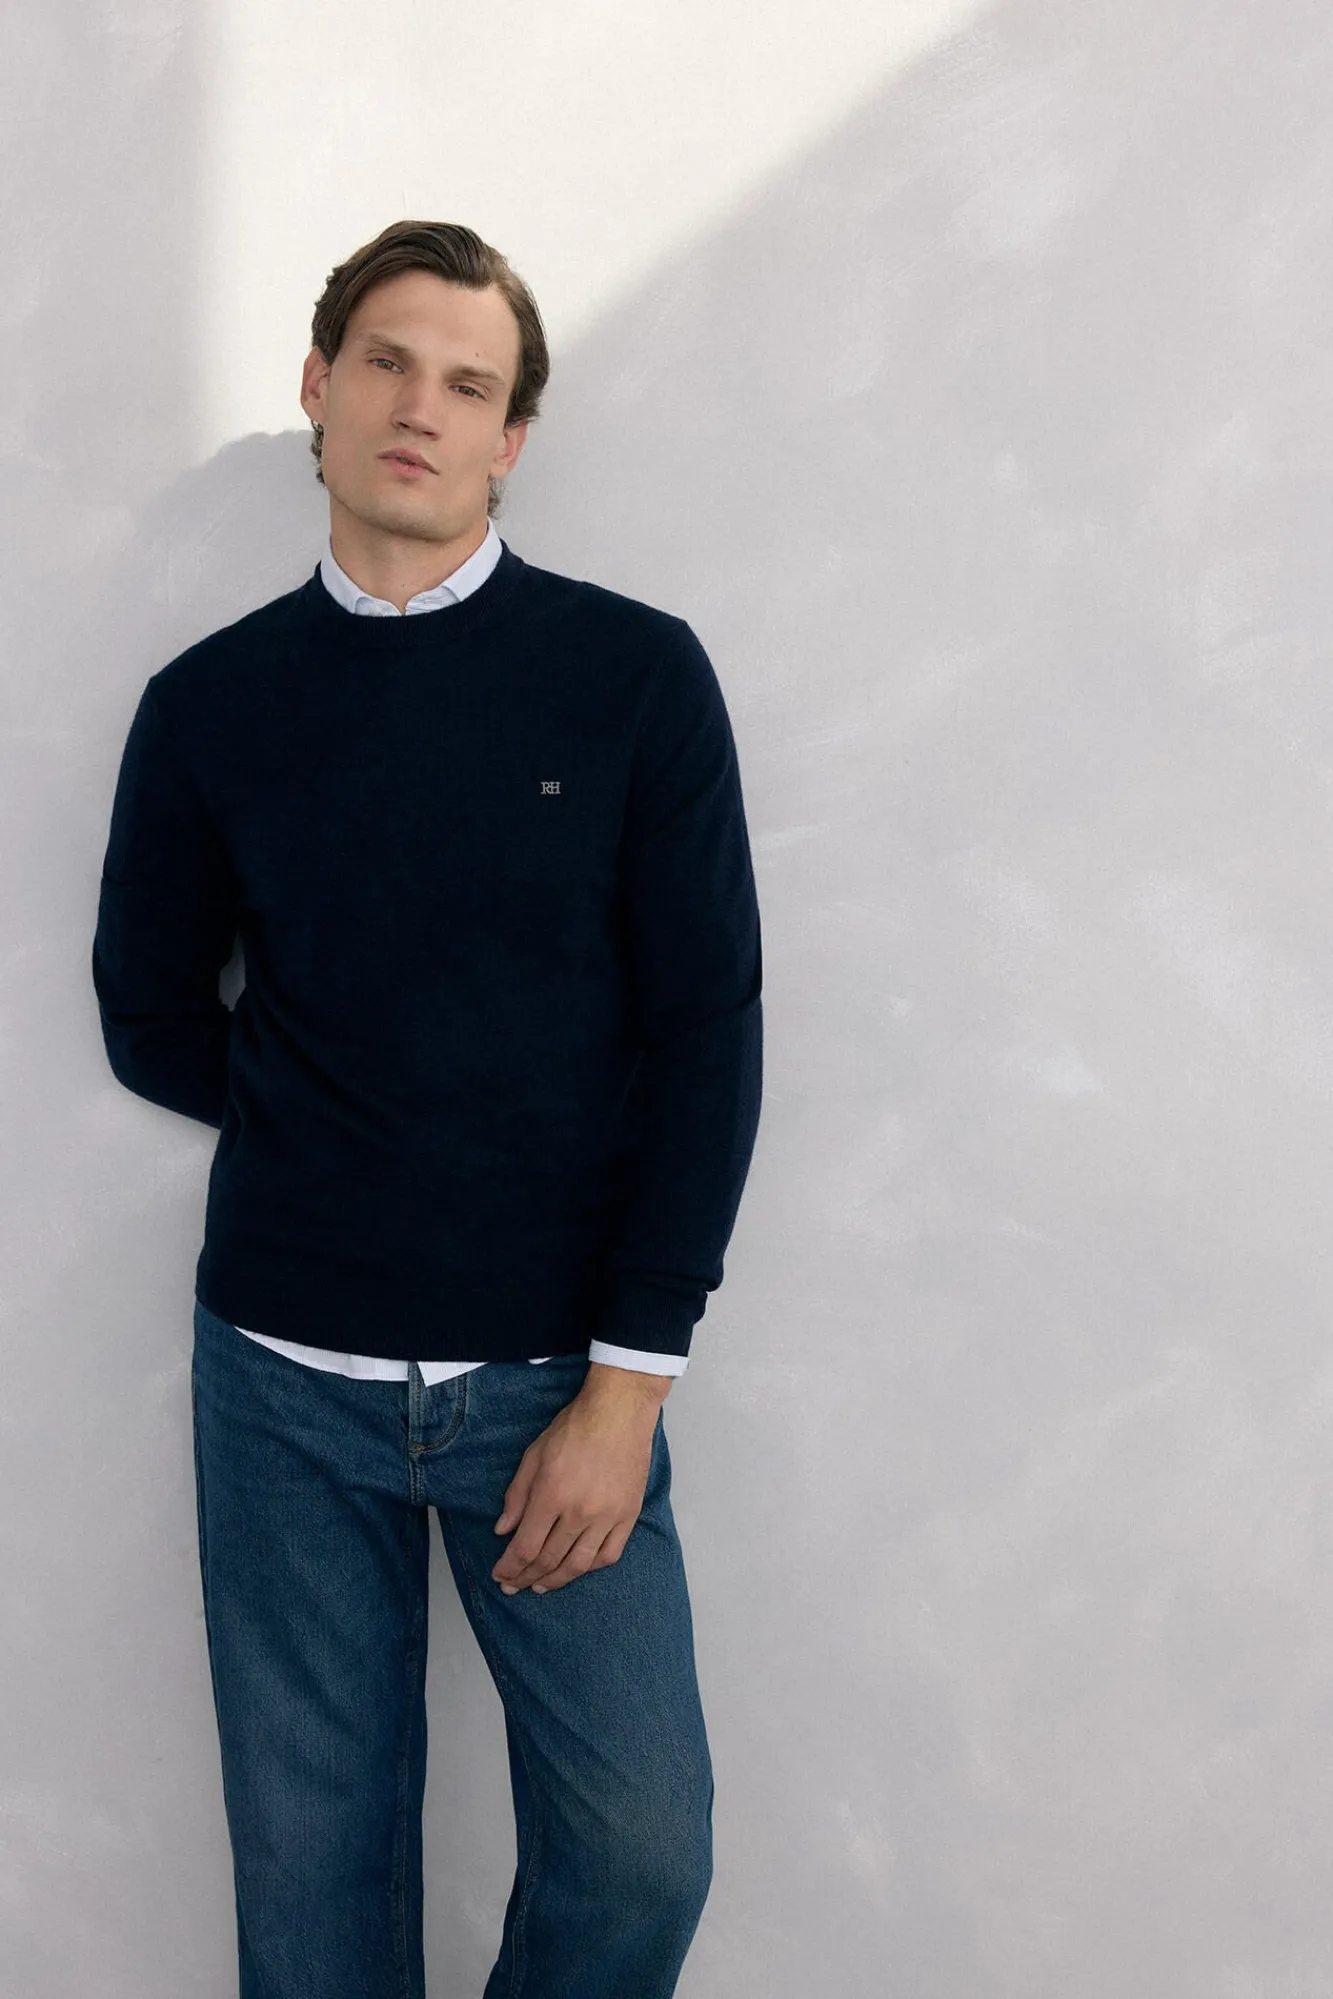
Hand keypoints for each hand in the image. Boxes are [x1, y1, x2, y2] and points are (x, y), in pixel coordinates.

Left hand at [491, 1385, 661, 1595]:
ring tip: (541, 1586)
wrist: (618, 1413)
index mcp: (551, 1495)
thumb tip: (503, 1530)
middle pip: (549, 1560)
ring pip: (578, 1564)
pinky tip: (577, 1569)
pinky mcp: (628, 1516)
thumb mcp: (533, 1455)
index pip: (525, 1547)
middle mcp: (579, 1512)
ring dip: (556, 1580)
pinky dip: (590, 1567)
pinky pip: (609, 1554)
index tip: (500, 1575)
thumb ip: (517, 1495)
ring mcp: (606, 1517)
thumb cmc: (574, 1428)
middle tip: (514, 1586)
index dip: (509, 1567)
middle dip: (526, 1577)